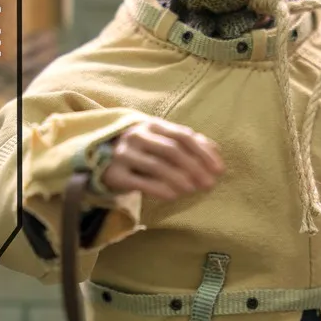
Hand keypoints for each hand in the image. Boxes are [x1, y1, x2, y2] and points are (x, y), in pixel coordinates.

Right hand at [100, 117, 223, 199]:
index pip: (183, 136)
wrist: (101, 160)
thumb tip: (216, 151)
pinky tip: (173, 196)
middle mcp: (137, 136)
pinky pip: (140, 182)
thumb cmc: (142, 151)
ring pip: (157, 166)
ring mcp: (124, 154)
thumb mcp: (162, 141)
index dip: (204, 153)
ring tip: (192, 190)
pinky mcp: (114, 174)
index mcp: (153, 124)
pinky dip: (159, 189)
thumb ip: (188, 143)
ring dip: (179, 179)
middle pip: (172, 151)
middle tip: (209, 185)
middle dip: (194, 168)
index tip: (219, 170)